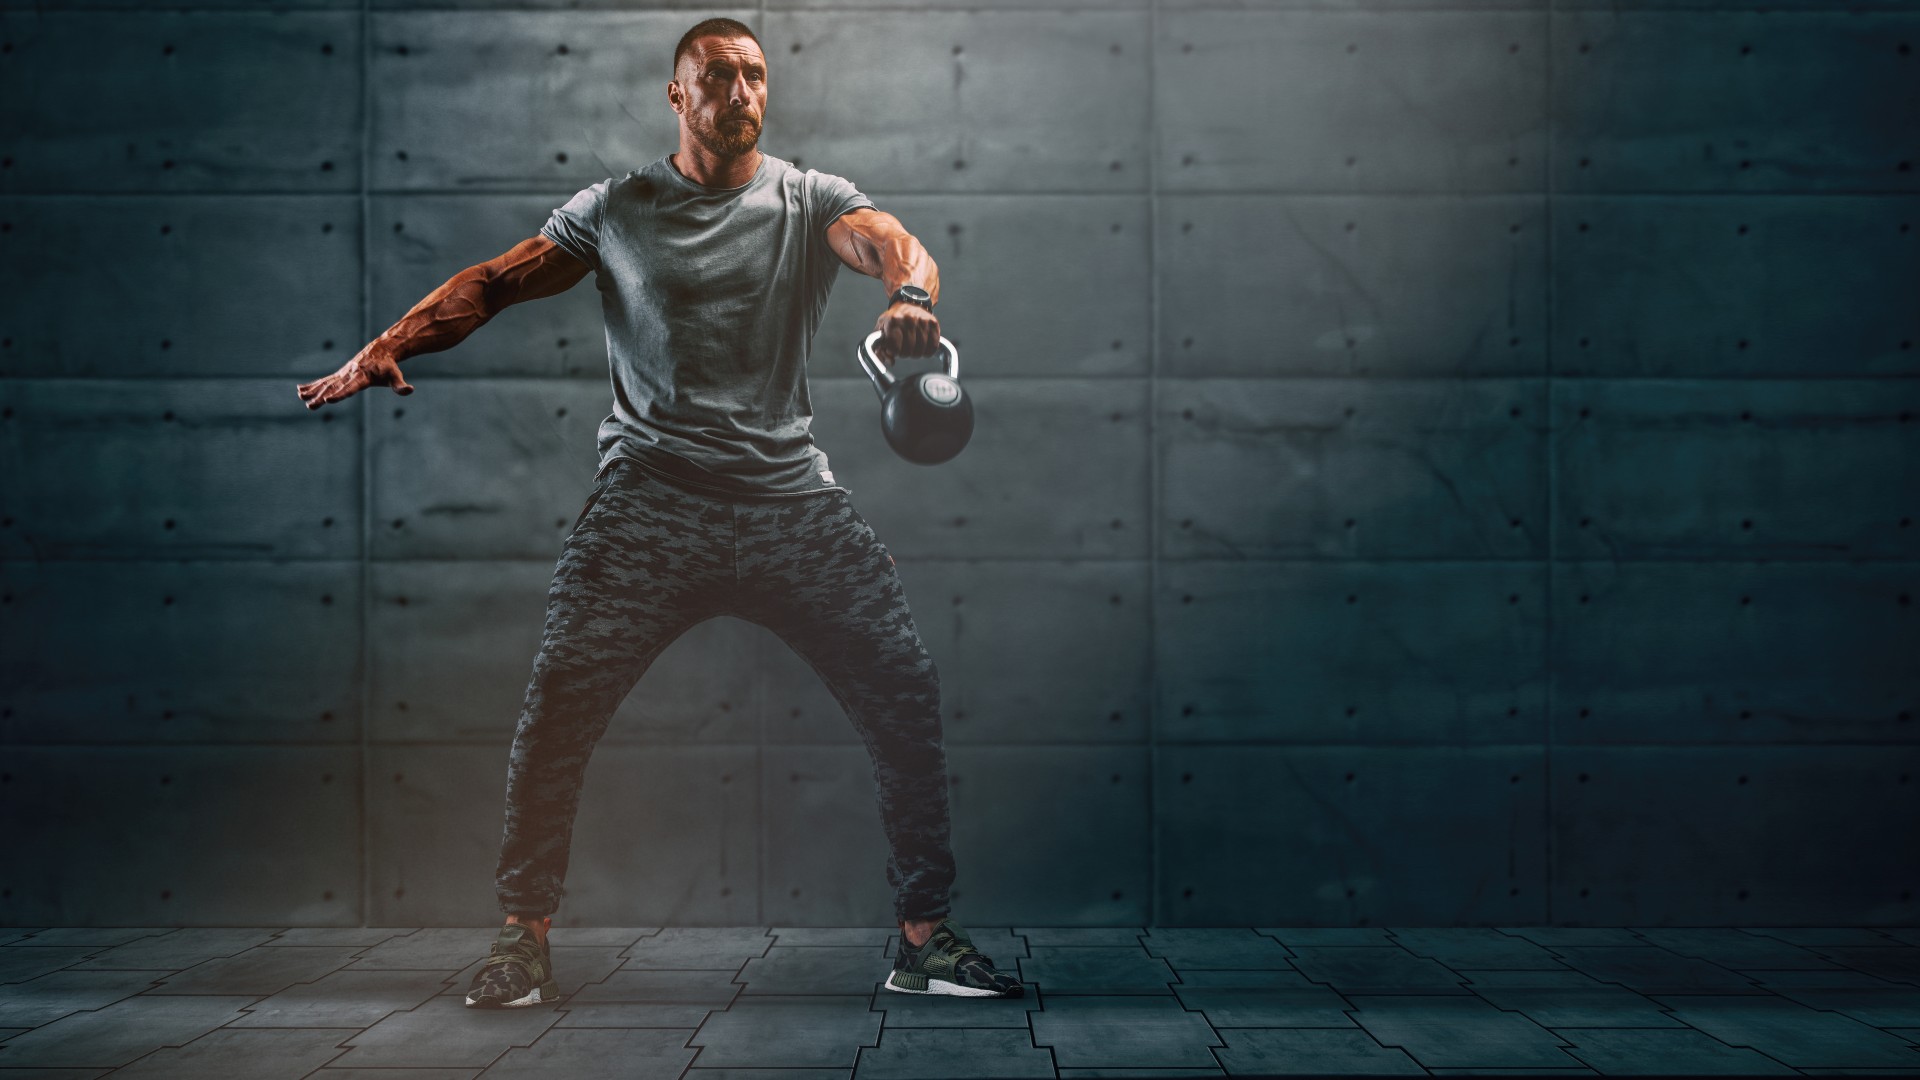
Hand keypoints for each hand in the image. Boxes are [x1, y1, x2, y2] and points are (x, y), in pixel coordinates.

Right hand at [296, 343, 412, 409]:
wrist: (381, 350)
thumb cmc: (389, 367)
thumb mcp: (396, 375)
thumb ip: (400, 385)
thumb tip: (409, 390)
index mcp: (363, 376)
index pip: (350, 387)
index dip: (340, 394)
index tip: (329, 400)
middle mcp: (350, 374)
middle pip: (335, 387)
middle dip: (322, 396)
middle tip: (311, 405)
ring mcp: (343, 374)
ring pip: (326, 384)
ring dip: (313, 391)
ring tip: (302, 398)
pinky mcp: (340, 374)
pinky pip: (324, 381)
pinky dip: (312, 385)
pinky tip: (300, 391)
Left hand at [872, 301, 939, 365]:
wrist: (909, 302)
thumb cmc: (894, 318)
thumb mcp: (881, 329)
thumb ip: (879, 347)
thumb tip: (889, 361)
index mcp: (893, 320)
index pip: (895, 349)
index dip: (893, 352)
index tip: (893, 349)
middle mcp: (909, 319)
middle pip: (907, 352)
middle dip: (904, 354)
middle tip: (903, 348)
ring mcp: (922, 320)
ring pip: (920, 351)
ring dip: (915, 353)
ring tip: (912, 346)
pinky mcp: (933, 323)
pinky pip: (933, 347)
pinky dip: (927, 352)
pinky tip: (922, 347)